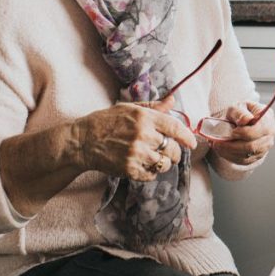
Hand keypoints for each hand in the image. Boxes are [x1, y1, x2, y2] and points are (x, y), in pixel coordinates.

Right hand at [73, 95, 197, 182]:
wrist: (82, 141)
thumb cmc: (105, 122)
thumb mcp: (129, 108)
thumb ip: (153, 107)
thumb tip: (173, 101)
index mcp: (145, 117)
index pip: (175, 127)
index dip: (187, 137)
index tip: (192, 143)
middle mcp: (143, 135)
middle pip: (173, 148)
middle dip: (175, 152)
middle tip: (170, 152)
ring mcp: (136, 153)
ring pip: (164, 163)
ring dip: (163, 163)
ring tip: (156, 159)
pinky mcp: (129, 169)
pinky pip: (151, 174)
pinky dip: (151, 172)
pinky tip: (144, 165)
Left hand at [210, 100, 274, 165]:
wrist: (243, 121)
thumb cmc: (241, 112)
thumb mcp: (238, 106)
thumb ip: (240, 112)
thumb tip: (245, 120)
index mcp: (268, 120)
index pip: (258, 130)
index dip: (244, 133)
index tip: (232, 132)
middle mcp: (269, 135)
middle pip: (252, 146)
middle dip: (232, 146)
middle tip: (217, 142)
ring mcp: (264, 147)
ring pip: (247, 155)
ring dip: (229, 152)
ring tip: (216, 146)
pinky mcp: (257, 156)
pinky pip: (243, 161)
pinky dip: (230, 157)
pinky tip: (222, 151)